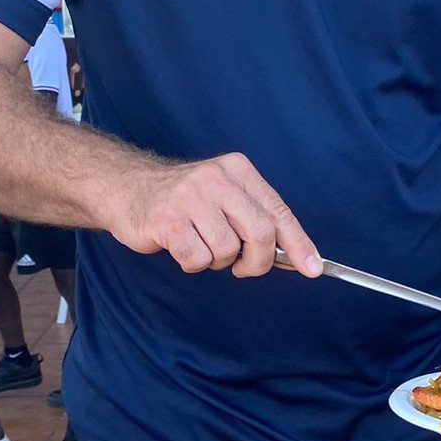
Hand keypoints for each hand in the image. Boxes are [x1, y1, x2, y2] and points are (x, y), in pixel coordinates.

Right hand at [112, 153, 321, 278]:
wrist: (127, 188)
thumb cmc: (184, 200)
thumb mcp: (225, 196)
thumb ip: (256, 219)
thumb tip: (294, 257)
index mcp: (239, 171)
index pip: (279, 212)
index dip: (299, 244)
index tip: (313, 269)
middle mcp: (217, 179)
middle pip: (261, 233)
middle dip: (258, 261)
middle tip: (243, 267)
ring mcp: (190, 198)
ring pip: (227, 251)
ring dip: (217, 260)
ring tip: (200, 244)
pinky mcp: (167, 219)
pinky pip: (197, 259)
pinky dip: (193, 263)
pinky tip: (181, 246)